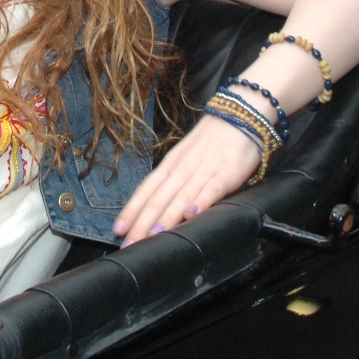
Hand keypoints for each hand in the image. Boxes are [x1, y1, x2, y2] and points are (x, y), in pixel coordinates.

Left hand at [112, 115, 261, 243]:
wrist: (240, 114)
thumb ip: (173, 180)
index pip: (146, 189)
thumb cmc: (211, 141)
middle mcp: (183, 168)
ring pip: (181, 197)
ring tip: (153, 235)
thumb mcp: (185, 157)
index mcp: (171, 165)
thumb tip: (155, 207)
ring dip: (166, 217)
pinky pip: (212, 189)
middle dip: (142, 223)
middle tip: (130, 244)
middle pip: (159, 198)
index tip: (118, 229)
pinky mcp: (227, 173)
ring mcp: (204, 170)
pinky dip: (201, 202)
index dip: (132, 210)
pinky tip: (191, 215)